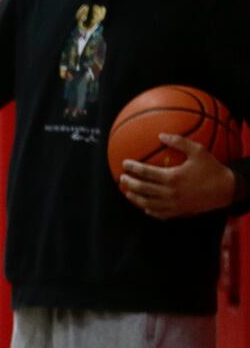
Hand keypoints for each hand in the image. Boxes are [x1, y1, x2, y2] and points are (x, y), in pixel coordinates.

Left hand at [119, 134, 237, 219]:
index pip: (145, 172)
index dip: (132, 168)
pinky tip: (145, 206)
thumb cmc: (212, 168)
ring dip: (135, 198)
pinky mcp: (178, 212)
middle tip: (122, 178)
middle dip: (129, 183)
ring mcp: (173, 204)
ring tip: (128, 193)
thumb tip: (161, 134)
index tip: (124, 163)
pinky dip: (149, 210)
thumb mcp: (198, 151)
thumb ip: (179, 142)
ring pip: (147, 203)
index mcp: (172, 177)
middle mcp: (170, 192)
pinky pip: (159, 213)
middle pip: (142, 189)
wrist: (226, 190)